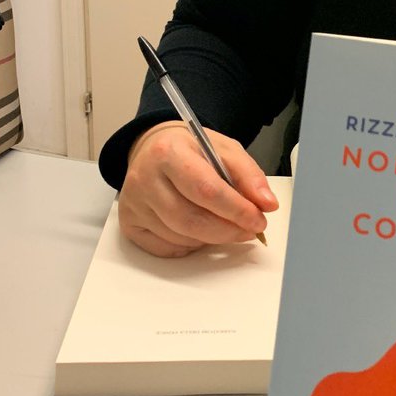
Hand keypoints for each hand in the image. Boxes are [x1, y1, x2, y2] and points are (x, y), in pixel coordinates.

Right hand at [118, 121, 278, 256]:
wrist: (154, 148)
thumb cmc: (191, 149)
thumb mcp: (224, 149)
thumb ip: (248, 175)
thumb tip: (266, 204)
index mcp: (168, 152)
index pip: (206, 189)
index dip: (236, 210)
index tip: (258, 220)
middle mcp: (144, 178)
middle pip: (191, 220)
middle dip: (227, 231)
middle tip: (249, 231)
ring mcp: (133, 203)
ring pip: (181, 237)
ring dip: (211, 238)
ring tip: (224, 225)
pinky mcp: (129, 224)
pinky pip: (167, 248)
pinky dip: (190, 245)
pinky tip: (199, 230)